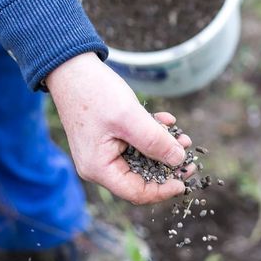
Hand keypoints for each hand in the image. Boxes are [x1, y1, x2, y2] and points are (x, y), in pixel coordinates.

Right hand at [45, 53, 193, 203]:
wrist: (72, 68)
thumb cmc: (95, 93)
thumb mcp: (130, 118)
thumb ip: (155, 141)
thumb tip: (178, 160)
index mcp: (99, 168)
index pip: (136, 192)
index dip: (163, 190)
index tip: (184, 180)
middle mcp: (99, 165)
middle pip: (140, 177)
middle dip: (166, 165)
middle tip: (188, 154)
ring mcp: (103, 151)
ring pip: (141, 158)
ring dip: (163, 147)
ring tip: (182, 136)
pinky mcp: (108, 137)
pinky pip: (135, 143)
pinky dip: (152, 133)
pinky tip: (165, 119)